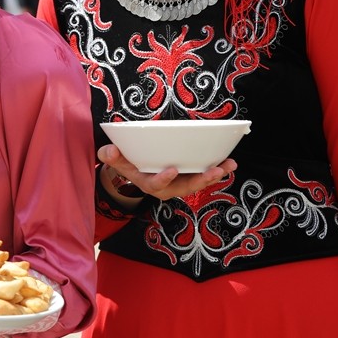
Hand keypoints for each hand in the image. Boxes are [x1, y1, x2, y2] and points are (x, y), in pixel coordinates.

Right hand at [98, 144, 235, 201]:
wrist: (135, 171)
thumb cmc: (127, 163)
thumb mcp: (117, 161)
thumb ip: (112, 156)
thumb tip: (108, 150)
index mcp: (148, 183)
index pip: (156, 185)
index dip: (164, 179)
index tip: (172, 170)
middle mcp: (167, 187)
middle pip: (185, 187)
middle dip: (201, 180)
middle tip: (214, 171)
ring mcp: (179, 183)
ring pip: (198, 182)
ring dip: (214, 175)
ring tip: (228, 165)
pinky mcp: (188, 177)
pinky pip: (203, 175)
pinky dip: (216, 169)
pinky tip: (229, 162)